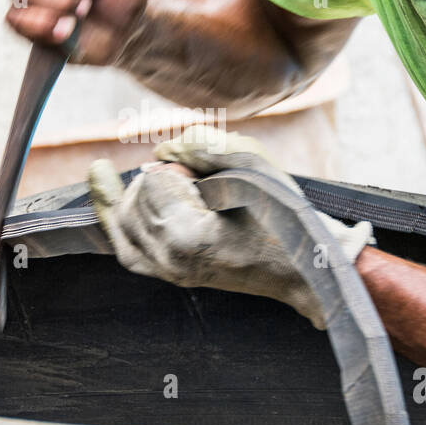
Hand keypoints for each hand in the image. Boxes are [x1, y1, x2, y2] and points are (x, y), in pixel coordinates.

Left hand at [87, 125, 374, 328]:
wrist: (305, 269)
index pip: (152, 183)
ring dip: (138, 197)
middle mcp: (169, 260)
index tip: (198, 168)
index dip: (172, 166)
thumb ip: (202, 146)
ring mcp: (169, 274)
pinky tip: (121, 200)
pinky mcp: (173, 278)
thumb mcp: (252, 166)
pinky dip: (123, 223)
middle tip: (189, 177)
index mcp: (186, 236)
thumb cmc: (285, 217)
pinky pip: (129, 250)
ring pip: (123, 227)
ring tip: (168, 185)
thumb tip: (162, 152)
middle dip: (153, 180)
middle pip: (130, 204)